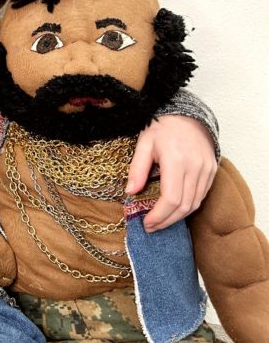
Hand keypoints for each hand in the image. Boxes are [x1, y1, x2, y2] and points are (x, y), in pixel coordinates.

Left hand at [126, 115, 216, 231]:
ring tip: (160, 222)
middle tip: (151, 227)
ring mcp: (206, 170)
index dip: (159, 215)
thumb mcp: (143, 144)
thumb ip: (137, 169)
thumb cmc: (161, 128)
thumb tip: (130, 192)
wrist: (186, 115)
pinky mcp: (212, 171)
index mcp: (176, 161)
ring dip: (178, 217)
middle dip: (167, 221)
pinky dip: (188, 206)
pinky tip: (174, 210)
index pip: (171, 198)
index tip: (146, 223)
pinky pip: (202, 195)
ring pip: (195, 203)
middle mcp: (195, 167)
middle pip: (184, 206)